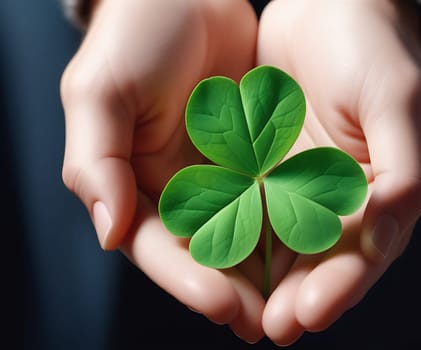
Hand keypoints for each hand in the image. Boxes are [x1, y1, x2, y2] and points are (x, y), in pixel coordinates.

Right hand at [60, 0, 264, 341]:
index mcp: (134, 185)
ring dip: (267, 272)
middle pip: (206, 254)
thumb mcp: (100, 92)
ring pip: (244, 235)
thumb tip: (107, 233)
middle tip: (269, 323)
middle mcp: (178, 190)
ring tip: (296, 304)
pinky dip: (289, 226)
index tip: (224, 303)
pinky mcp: (254, 158)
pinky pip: (273, 197)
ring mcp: (219, 176)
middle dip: (235, 291)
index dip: (189, 279)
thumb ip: (95, 163)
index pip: (159, 246)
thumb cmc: (133, 36)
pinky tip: (313, 250)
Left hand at [257, 0, 420, 344]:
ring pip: (292, 242)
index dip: (343, 284)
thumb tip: (385, 240)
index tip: (309, 313)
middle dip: (302, 293)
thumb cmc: (372, 46)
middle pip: (330, 255)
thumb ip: (406, 174)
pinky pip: (260, 209)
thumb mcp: (399, 100)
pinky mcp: (279, 168)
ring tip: (246, 313)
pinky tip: (225, 262)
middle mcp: (357, 193)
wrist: (326, 3)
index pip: (372, 248)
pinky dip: (245, 237)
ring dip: (270, 278)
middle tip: (273, 327)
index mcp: (397, 185)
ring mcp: (315, 183)